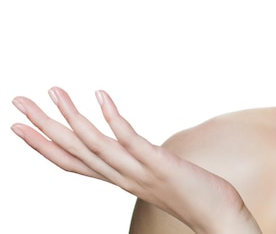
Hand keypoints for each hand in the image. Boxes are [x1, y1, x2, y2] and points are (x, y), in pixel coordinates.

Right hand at [11, 87, 261, 233]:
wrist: (220, 220)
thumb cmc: (193, 194)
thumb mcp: (157, 176)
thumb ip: (140, 163)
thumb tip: (133, 147)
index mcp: (118, 180)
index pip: (71, 163)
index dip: (42, 146)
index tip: (19, 126)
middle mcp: (121, 178)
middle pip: (72, 151)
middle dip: (42, 126)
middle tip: (17, 101)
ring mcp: (138, 172)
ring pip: (93, 144)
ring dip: (70, 117)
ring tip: (53, 91)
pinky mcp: (159, 164)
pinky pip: (129, 139)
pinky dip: (112, 117)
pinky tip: (100, 94)